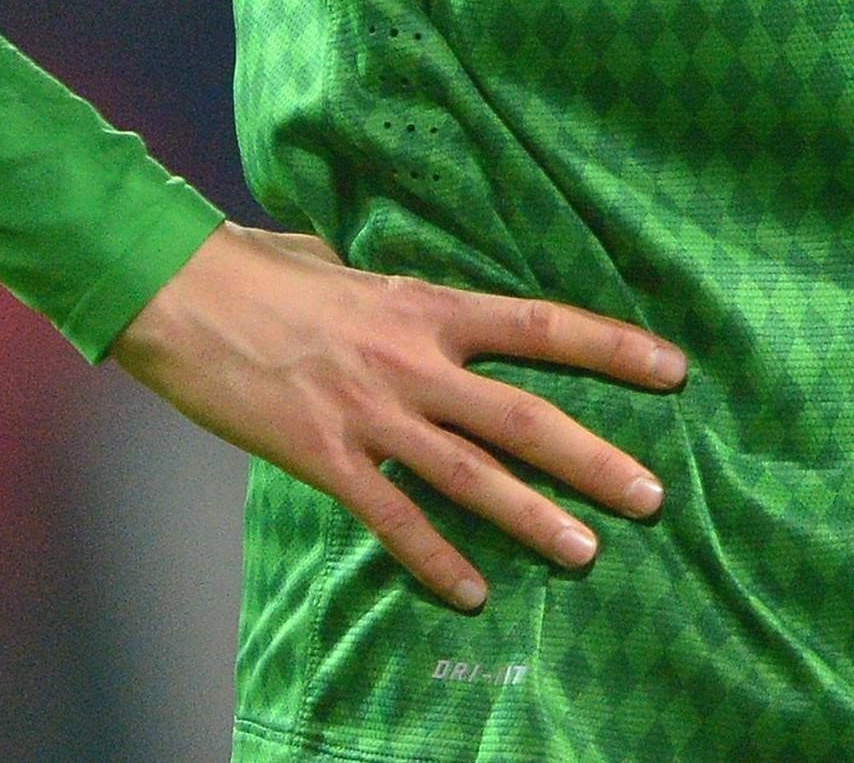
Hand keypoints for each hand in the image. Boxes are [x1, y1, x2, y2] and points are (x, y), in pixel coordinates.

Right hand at [106, 223, 684, 613]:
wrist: (180, 291)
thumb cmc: (260, 269)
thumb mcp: (347, 263)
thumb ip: (392, 286)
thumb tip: (405, 286)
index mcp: (429, 305)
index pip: (542, 326)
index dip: (612, 348)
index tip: (673, 370)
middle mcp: (415, 361)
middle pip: (525, 417)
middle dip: (595, 459)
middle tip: (652, 495)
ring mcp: (373, 414)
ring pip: (473, 475)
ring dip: (534, 518)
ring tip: (588, 551)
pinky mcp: (324, 456)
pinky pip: (393, 518)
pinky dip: (435, 558)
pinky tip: (472, 590)